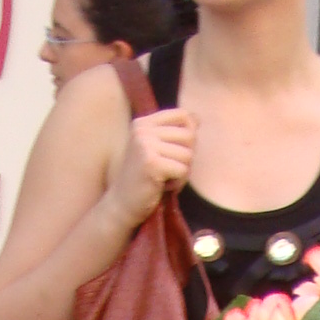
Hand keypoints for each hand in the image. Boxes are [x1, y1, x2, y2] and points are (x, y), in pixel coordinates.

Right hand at [106, 104, 196, 229]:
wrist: (121, 204)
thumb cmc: (142, 179)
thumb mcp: (156, 149)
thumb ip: (174, 132)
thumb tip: (197, 118)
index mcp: (144, 123)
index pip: (182, 115)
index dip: (189, 134)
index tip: (176, 152)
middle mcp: (143, 130)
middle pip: (189, 135)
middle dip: (186, 157)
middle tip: (169, 170)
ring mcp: (146, 145)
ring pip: (188, 155)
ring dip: (182, 172)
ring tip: (165, 179)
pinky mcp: (152, 164)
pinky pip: (183, 170)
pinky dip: (179, 183)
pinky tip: (164, 186)